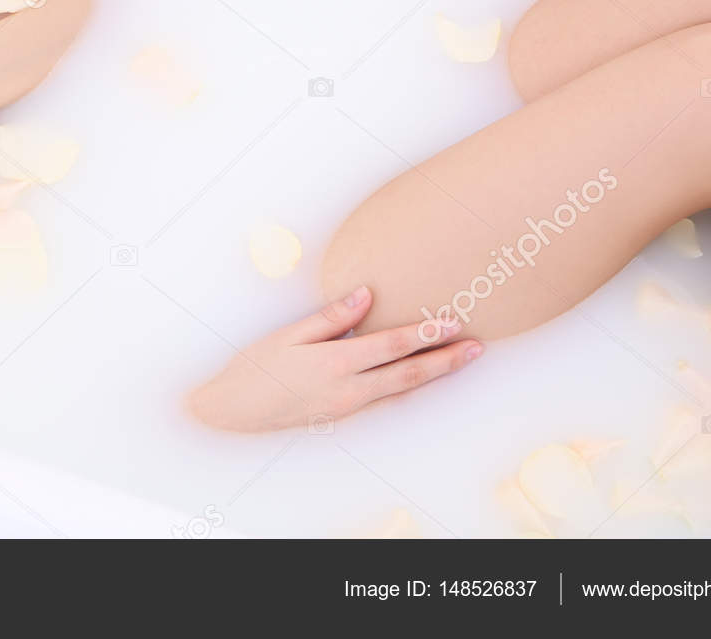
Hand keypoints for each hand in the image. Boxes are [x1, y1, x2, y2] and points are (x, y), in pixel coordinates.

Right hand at [184, 286, 482, 432]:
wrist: (234, 410)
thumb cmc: (256, 367)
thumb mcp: (289, 335)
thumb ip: (331, 317)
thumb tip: (366, 295)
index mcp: (335, 365)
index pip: (391, 347)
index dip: (424, 334)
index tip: (451, 322)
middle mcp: (349, 390)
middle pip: (408, 374)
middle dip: (445, 361)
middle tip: (476, 348)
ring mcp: (348, 407)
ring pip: (402, 390)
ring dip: (434, 375)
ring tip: (459, 361)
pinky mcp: (343, 414)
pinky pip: (385, 399)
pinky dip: (409, 386)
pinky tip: (421, 376)